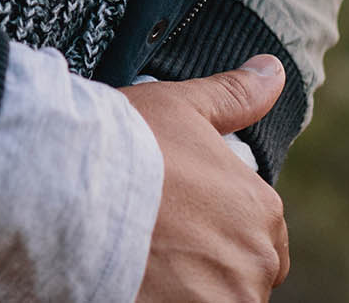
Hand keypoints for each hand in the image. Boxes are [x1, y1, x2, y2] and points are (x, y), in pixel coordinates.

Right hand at [123, 56, 290, 302]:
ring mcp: (228, 300)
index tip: (180, 210)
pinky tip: (142, 281)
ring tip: (146, 258)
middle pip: (240, 270)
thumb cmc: (131, 142)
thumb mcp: (183, 105)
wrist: (76, 189)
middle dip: (207, 257)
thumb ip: (234, 94)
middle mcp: (257, 262)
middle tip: (160, 233)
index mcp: (262, 209)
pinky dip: (169, 299)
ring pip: (217, 295)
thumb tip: (272, 68)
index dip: (216, 219)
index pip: (257, 229)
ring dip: (190, 284)